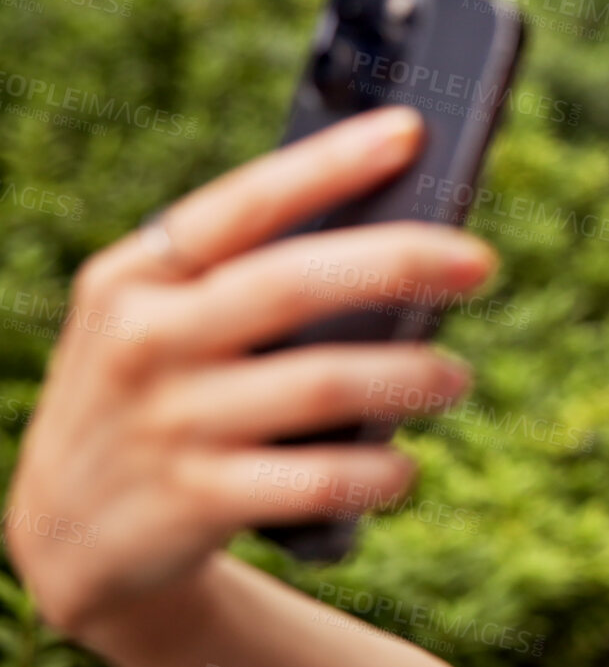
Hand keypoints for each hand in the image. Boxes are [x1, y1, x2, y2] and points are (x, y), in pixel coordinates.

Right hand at [3, 106, 496, 643]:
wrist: (69, 534)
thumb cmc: (162, 396)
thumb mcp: (167, 324)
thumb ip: (250, 282)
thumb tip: (404, 242)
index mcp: (137, 275)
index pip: (245, 203)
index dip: (330, 165)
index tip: (412, 132)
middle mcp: (144, 340)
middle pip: (294, 285)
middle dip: (399, 263)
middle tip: (481, 261)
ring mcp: (167, 423)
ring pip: (321, 383)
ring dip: (408, 377)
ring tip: (456, 378)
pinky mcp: (193, 503)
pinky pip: (316, 479)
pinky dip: (375, 472)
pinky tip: (403, 468)